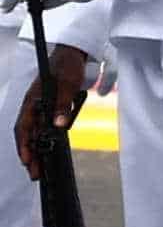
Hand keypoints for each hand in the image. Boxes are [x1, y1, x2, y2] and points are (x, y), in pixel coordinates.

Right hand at [12, 46, 82, 180]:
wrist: (74, 54)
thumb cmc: (67, 66)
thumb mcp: (67, 85)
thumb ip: (63, 105)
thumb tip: (59, 125)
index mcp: (32, 101)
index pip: (23, 128)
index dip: (24, 145)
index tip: (27, 160)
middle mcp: (34, 107)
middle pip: (28, 135)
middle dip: (30, 154)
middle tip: (35, 173)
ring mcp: (42, 108)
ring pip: (37, 133)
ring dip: (38, 149)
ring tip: (41, 167)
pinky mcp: (51, 108)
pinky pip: (47, 127)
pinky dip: (47, 139)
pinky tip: (51, 149)